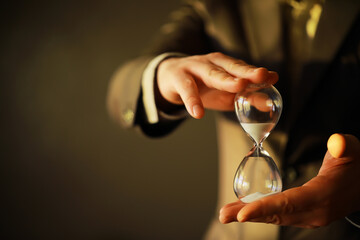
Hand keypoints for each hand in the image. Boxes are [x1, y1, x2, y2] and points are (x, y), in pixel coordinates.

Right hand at [156, 52, 277, 118]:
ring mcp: (196, 68)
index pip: (244, 69)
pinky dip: (192, 101)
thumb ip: (245, 96)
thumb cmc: (202, 85)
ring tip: (238, 86)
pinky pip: (187, 89)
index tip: (273, 78)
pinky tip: (197, 113)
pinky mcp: (179, 77)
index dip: (258, 74)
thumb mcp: (224, 93)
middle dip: (247, 71)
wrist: (170, 77)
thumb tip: (269, 104)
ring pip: (212, 74)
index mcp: (226, 65)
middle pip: (232, 67)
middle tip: (262, 75)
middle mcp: (213, 63)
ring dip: (226, 79)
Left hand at [219, 133, 359, 227]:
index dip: (264, 208)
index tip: (242, 213)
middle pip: (276, 214)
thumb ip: (344, 147)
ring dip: (250, 215)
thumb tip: (337, 143)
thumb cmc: (355, 165)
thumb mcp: (353, 151)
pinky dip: (260, 213)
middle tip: (223, 214)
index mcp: (322, 197)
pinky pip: (278, 215)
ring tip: (226, 213)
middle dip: (248, 214)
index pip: (289, 204)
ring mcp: (308, 216)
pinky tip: (243, 210)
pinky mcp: (304, 215)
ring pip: (275, 217)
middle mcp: (313, 212)